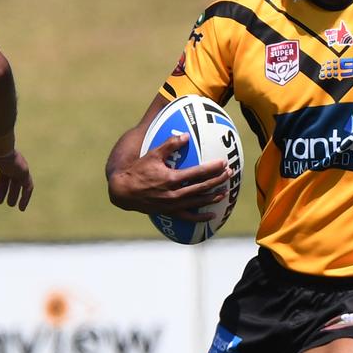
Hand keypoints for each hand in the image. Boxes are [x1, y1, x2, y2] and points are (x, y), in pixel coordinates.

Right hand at [0, 146, 33, 210]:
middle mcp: (4, 159)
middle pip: (5, 175)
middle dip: (2, 188)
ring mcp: (15, 165)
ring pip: (17, 181)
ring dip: (13, 193)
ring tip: (9, 205)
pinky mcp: (23, 171)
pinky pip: (28, 186)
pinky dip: (25, 197)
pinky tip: (21, 208)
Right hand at [107, 133, 231, 221]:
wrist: (124, 192)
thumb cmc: (138, 170)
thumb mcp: (153, 154)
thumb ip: (170, 145)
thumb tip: (186, 135)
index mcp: (172, 178)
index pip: (198, 173)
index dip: (213, 168)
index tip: (224, 163)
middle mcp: (175, 193)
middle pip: (202, 187)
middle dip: (218, 180)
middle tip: (229, 174)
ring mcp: (173, 205)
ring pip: (198, 202)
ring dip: (213, 197)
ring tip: (225, 192)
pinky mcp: (170, 212)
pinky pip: (189, 217)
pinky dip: (201, 217)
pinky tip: (212, 215)